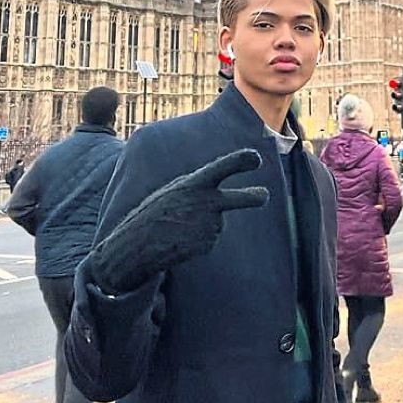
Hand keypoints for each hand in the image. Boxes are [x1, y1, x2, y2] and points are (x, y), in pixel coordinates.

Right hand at [89, 149, 267, 294]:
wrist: (137, 244)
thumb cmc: (156, 212)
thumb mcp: (176, 190)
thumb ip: (202, 187)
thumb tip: (227, 199)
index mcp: (193, 184)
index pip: (221, 167)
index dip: (240, 161)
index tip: (256, 158)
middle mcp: (204, 203)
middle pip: (238, 199)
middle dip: (253, 197)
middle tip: (265, 195)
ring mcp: (208, 225)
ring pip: (218, 221)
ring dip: (204, 224)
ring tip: (180, 226)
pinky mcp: (208, 244)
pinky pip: (211, 238)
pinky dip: (200, 239)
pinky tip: (181, 238)